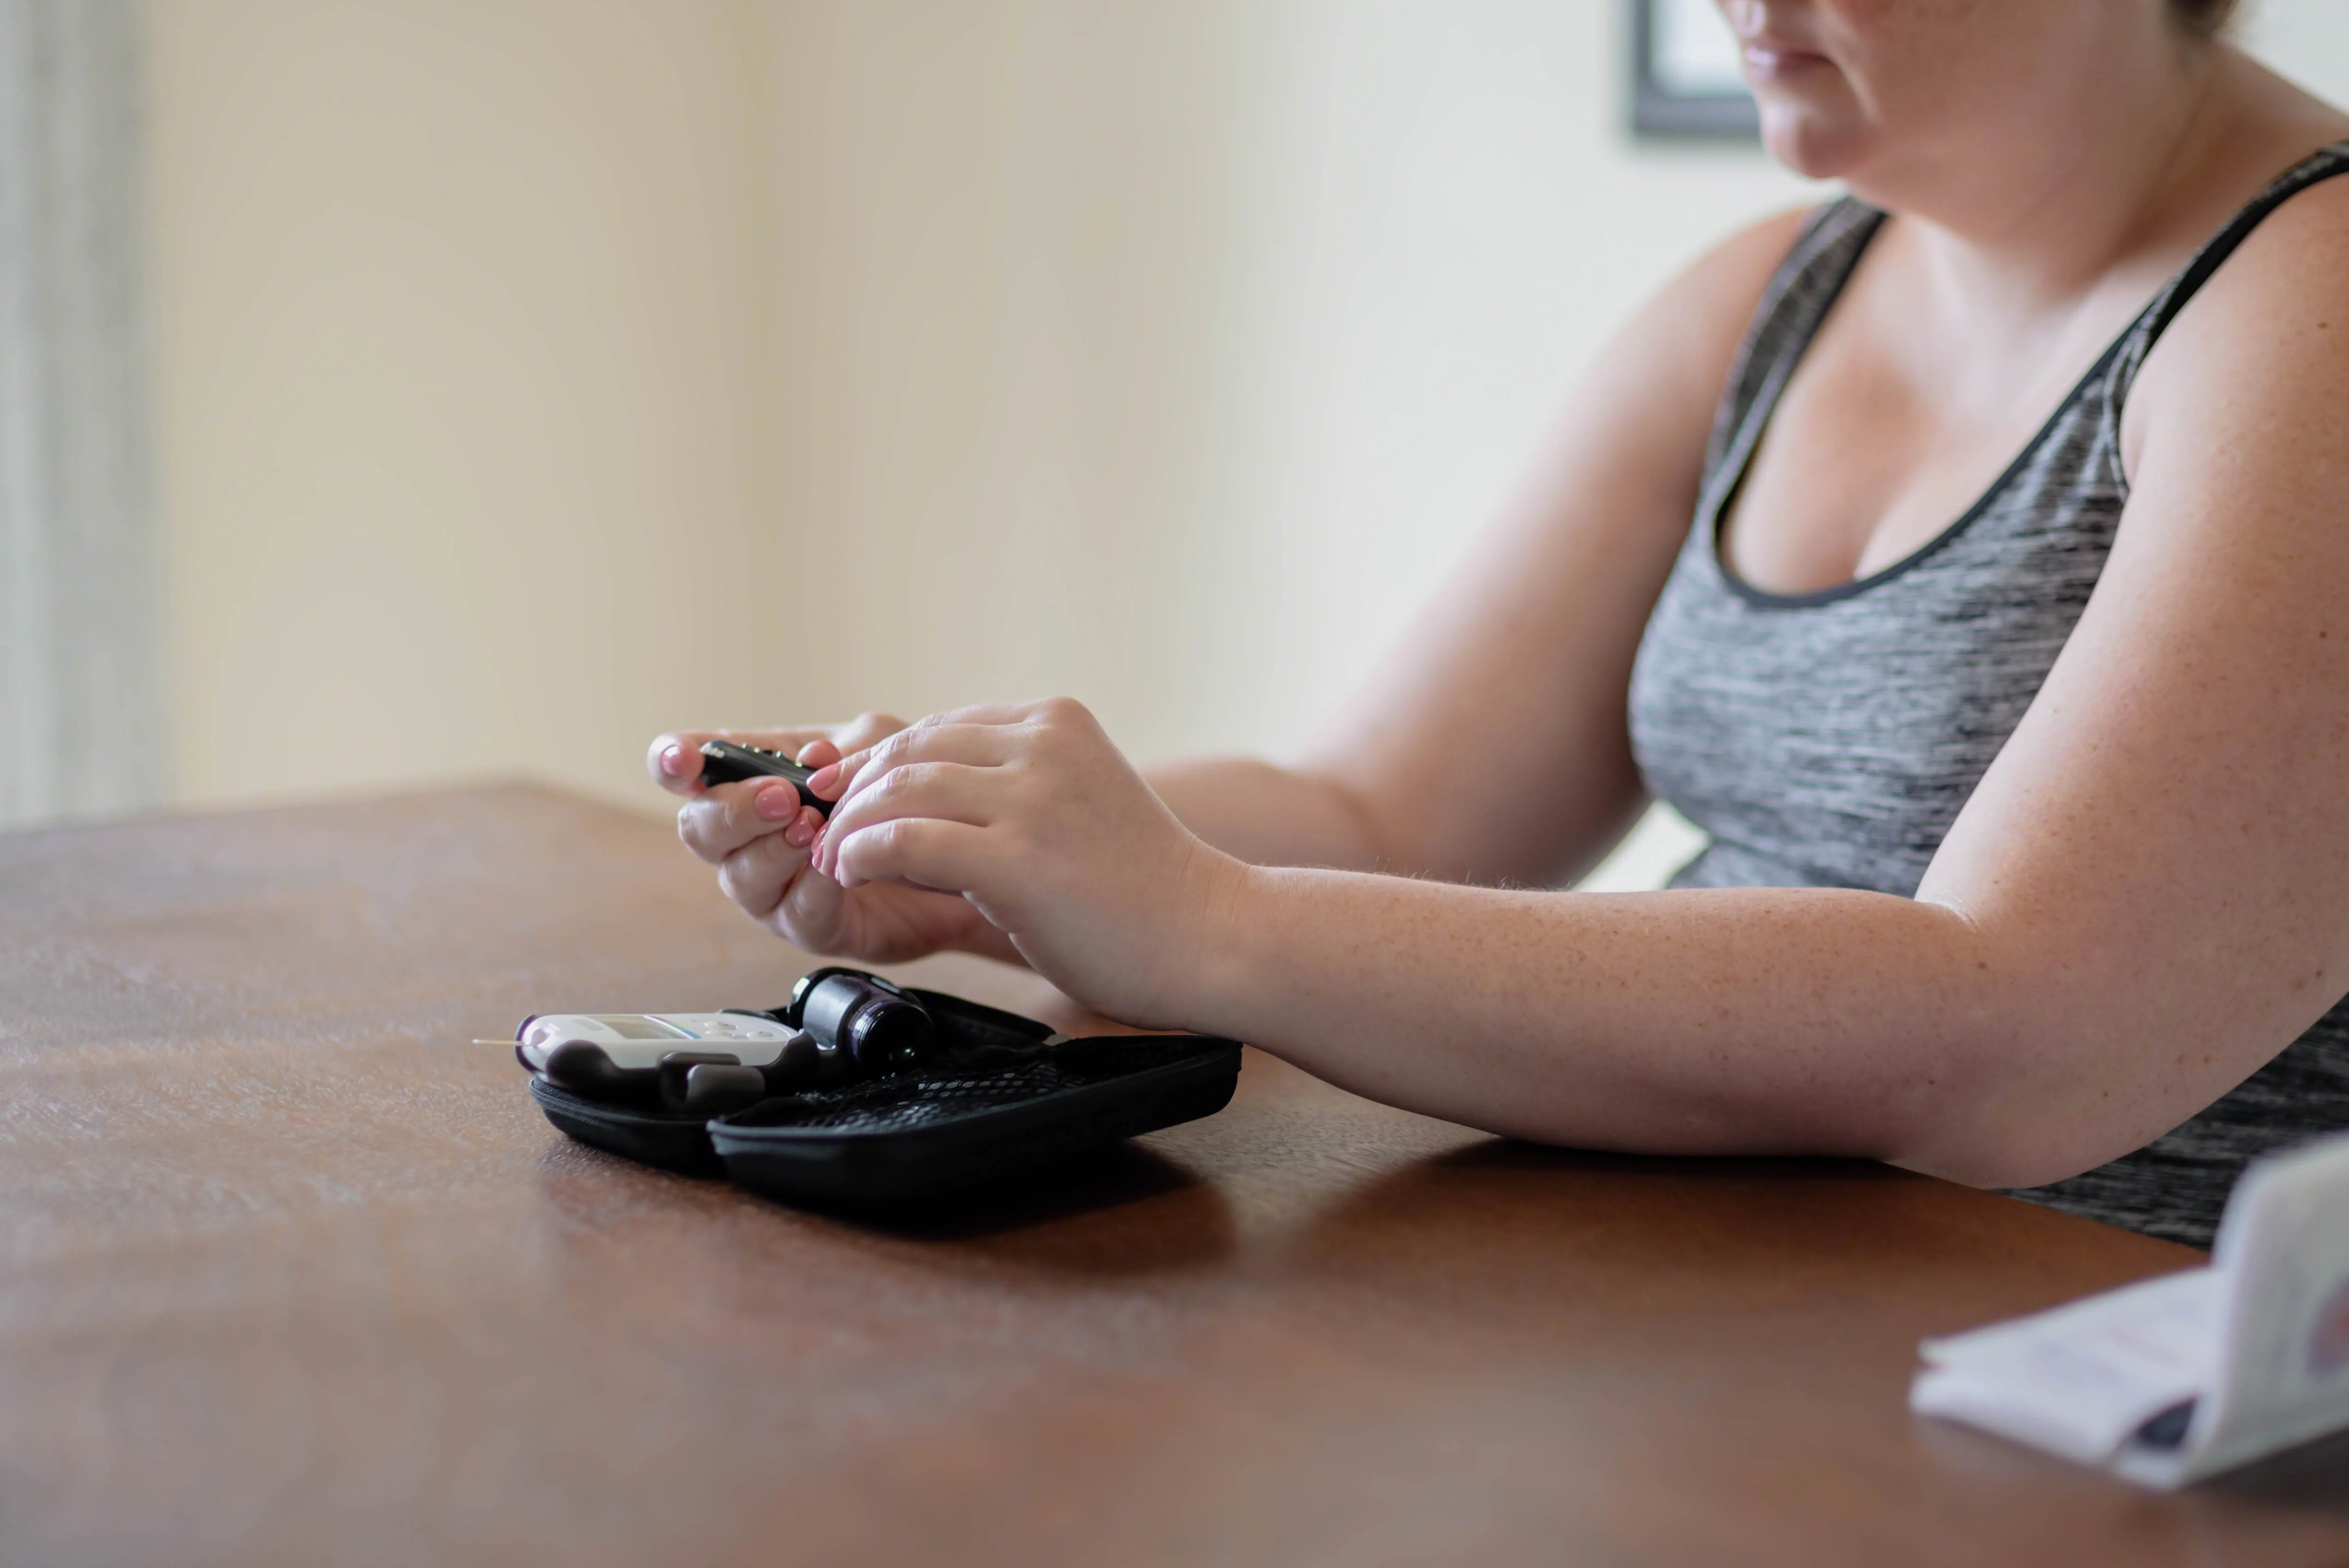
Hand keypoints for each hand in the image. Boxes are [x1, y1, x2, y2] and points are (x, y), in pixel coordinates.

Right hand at [646, 716, 1009, 964]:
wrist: (958, 851)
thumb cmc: (907, 794)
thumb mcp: (881, 749)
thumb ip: (843, 749)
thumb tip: (813, 758)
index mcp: (750, 781)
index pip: (687, 770)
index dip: (672, 762)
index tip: (683, 760)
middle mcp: (747, 838)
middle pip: (699, 829)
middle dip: (734, 810)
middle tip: (781, 796)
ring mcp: (772, 887)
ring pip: (740, 875)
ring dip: (774, 848)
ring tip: (814, 828)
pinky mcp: (809, 926)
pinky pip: (794, 910)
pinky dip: (813, 886)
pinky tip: (835, 869)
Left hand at [806, 698, 1247, 1027]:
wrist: (1210, 936)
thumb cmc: (1143, 890)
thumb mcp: (1074, 804)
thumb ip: (1009, 790)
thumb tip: (917, 805)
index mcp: (1057, 724)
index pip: (939, 728)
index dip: (878, 762)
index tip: (842, 794)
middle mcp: (1043, 746)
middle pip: (910, 749)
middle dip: (853, 790)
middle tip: (823, 828)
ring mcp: (1032, 799)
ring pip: (901, 789)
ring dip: (851, 825)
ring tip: (834, 858)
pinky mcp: (1018, 857)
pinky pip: (908, 842)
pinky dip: (865, 855)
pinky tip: (853, 874)